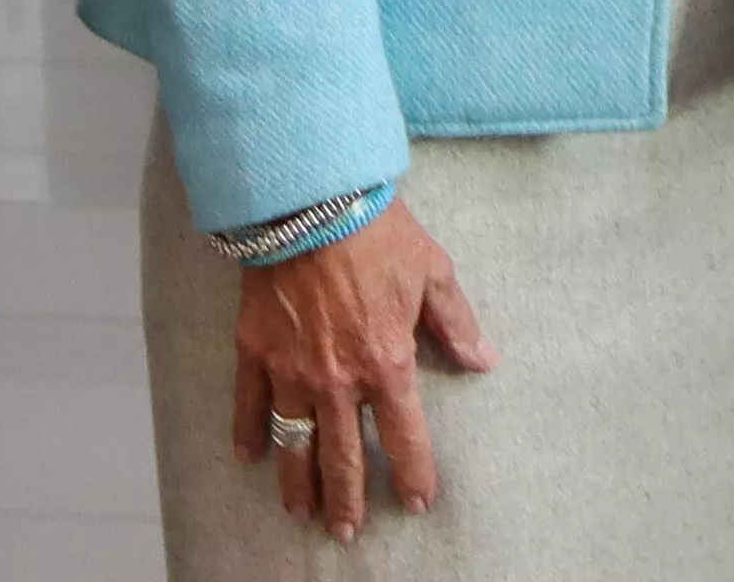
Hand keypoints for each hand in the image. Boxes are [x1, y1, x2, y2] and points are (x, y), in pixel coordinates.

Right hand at [231, 200, 494, 537]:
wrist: (311, 202)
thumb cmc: (378, 233)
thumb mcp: (432, 273)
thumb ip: (455, 324)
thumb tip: (484, 360)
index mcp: (387, 363)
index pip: (405, 436)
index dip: (413, 474)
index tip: (417, 501)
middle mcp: (339, 380)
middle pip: (344, 457)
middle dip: (348, 499)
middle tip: (347, 530)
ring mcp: (292, 371)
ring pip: (295, 444)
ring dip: (299, 483)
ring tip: (301, 511)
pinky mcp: (255, 352)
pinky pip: (250, 406)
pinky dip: (249, 434)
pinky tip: (249, 458)